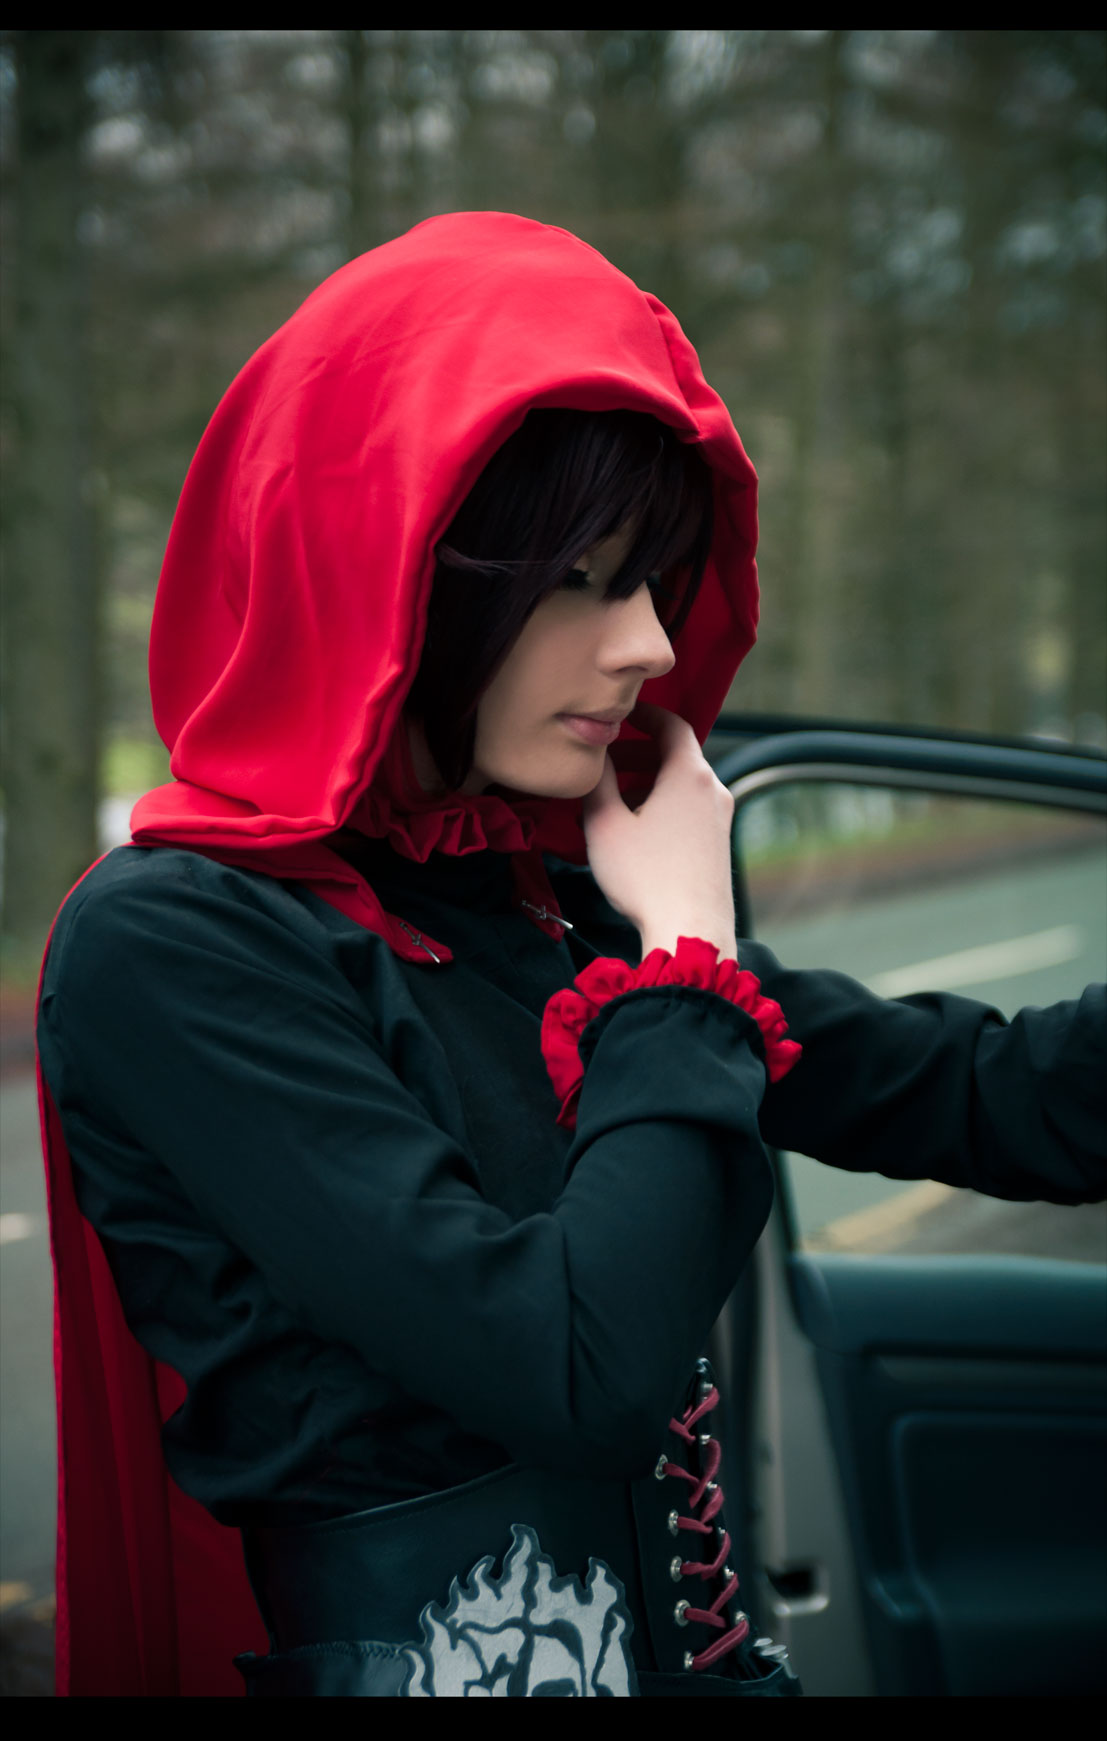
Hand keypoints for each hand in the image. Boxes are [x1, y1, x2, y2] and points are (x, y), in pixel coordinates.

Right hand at [582, 703, 736, 960]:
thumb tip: (595, 760)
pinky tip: (638, 829)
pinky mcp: (721, 845)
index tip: (624, 714)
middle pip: (678, 755)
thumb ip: (598, 782)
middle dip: (641, 753)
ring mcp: (721, 819)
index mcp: (689, 774)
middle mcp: (713, 790)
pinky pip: (691, 809)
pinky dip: (666, 804)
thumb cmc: (645, 877)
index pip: (673, 724)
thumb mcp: (605, 824)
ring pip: (684, 785)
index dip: (646, 714)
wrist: (691, 931)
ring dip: (651, 782)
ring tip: (616, 799)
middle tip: (609, 761)